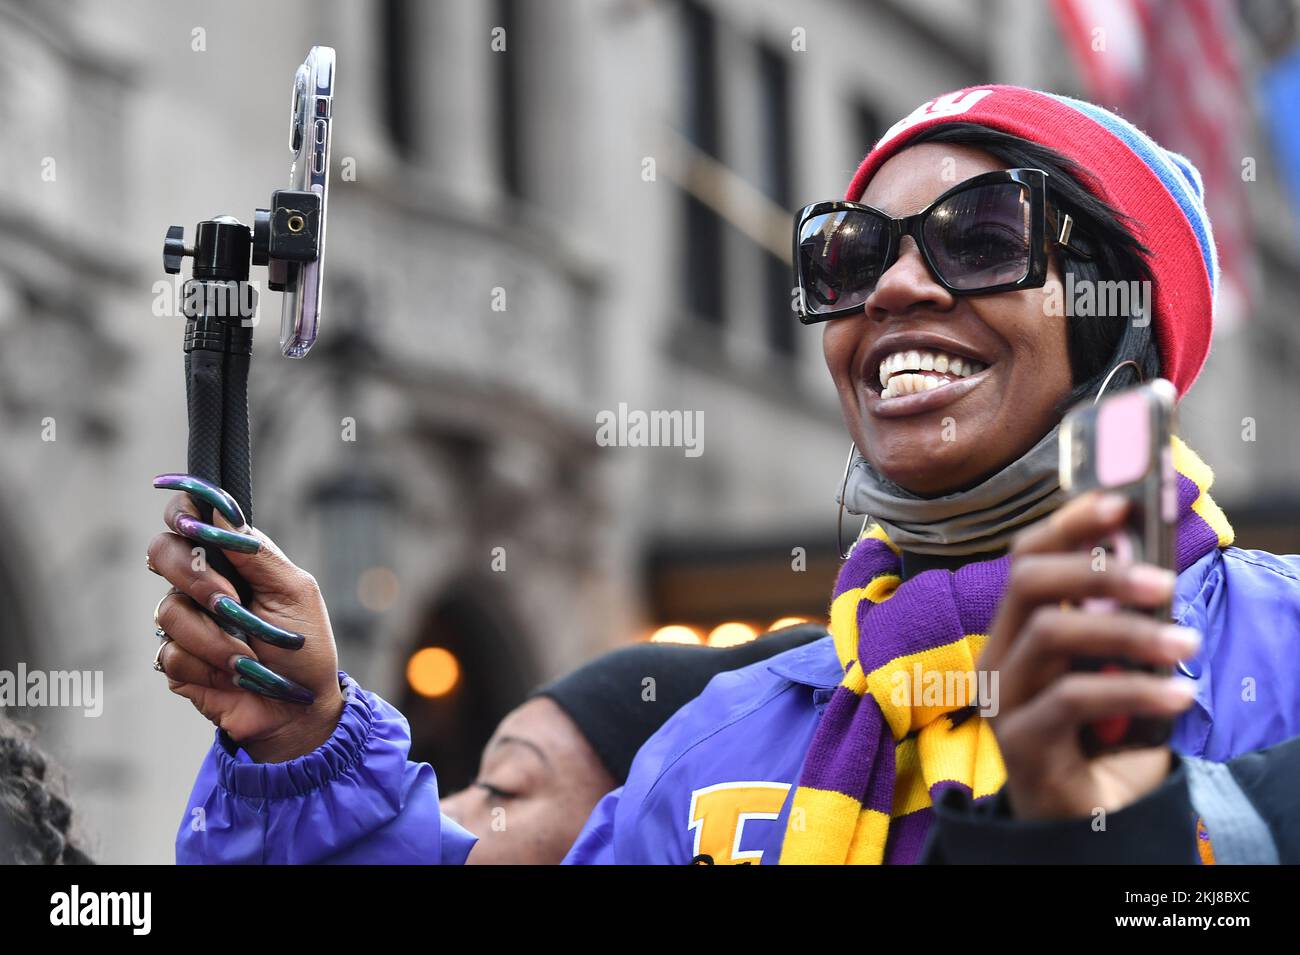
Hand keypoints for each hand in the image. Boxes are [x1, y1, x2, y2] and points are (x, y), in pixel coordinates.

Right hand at [147, 474, 343, 762]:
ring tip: (248, 656)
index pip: (188, 516)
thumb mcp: (294, 592)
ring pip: (167, 610)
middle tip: (231, 603)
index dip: (181, 512)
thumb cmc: (304, 648)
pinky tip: (232, 676)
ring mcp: (185, 621)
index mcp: (233, 559)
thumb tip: (219, 511)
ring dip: (215, 637)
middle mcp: (202, 583)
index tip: (195, 527)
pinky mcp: (176, 660)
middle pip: (161, 552)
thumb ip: (257, 553)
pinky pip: (171, 653)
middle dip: (198, 579)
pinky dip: (208, 666)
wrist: (297, 709)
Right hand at [980, 490, 1199, 819]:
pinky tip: (1179, 698)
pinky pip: (1074, 697)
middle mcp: (997, 656)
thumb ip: (1119, 626)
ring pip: (1052, 633)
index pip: (1025, 559)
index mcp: (1014, 631)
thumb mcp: (1112, 671)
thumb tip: (1152, 569)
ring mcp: (1001, 698)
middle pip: (1027, 583)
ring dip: (1129, 633)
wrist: (1083, 822)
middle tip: (1164, 581)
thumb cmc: (1099, 741)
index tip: (1118, 502)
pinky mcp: (1019, 740)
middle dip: (1098, 569)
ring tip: (1188, 648)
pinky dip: (1135, 690)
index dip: (1067, 524)